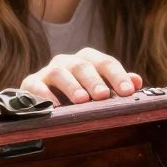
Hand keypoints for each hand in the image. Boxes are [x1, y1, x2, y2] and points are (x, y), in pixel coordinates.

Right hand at [19, 48, 140, 105]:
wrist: (45, 101)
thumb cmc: (80, 97)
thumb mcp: (101, 91)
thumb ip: (118, 86)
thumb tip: (137, 81)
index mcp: (88, 60)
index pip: (106, 63)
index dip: (118, 76)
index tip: (128, 91)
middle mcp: (69, 62)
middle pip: (83, 65)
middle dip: (94, 80)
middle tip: (103, 95)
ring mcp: (48, 71)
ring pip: (60, 72)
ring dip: (71, 86)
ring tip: (82, 100)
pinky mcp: (30, 83)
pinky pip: (35, 85)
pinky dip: (44, 94)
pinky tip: (54, 107)